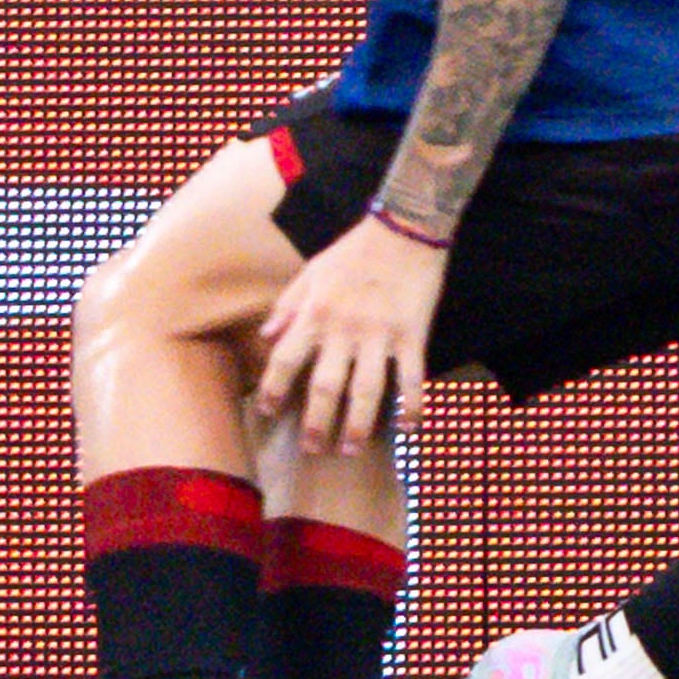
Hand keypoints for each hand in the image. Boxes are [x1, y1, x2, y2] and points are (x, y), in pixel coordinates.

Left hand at [253, 212, 442, 453]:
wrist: (405, 228)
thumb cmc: (354, 250)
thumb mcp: (311, 272)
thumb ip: (287, 306)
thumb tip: (266, 338)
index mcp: (315, 314)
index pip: (285, 360)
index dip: (274, 389)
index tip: (270, 411)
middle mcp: (344, 329)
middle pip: (325, 387)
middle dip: (317, 423)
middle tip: (312, 450)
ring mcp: (380, 335)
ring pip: (367, 391)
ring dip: (358, 425)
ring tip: (350, 448)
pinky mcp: (413, 334)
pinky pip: (412, 378)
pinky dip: (410, 406)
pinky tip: (407, 428)